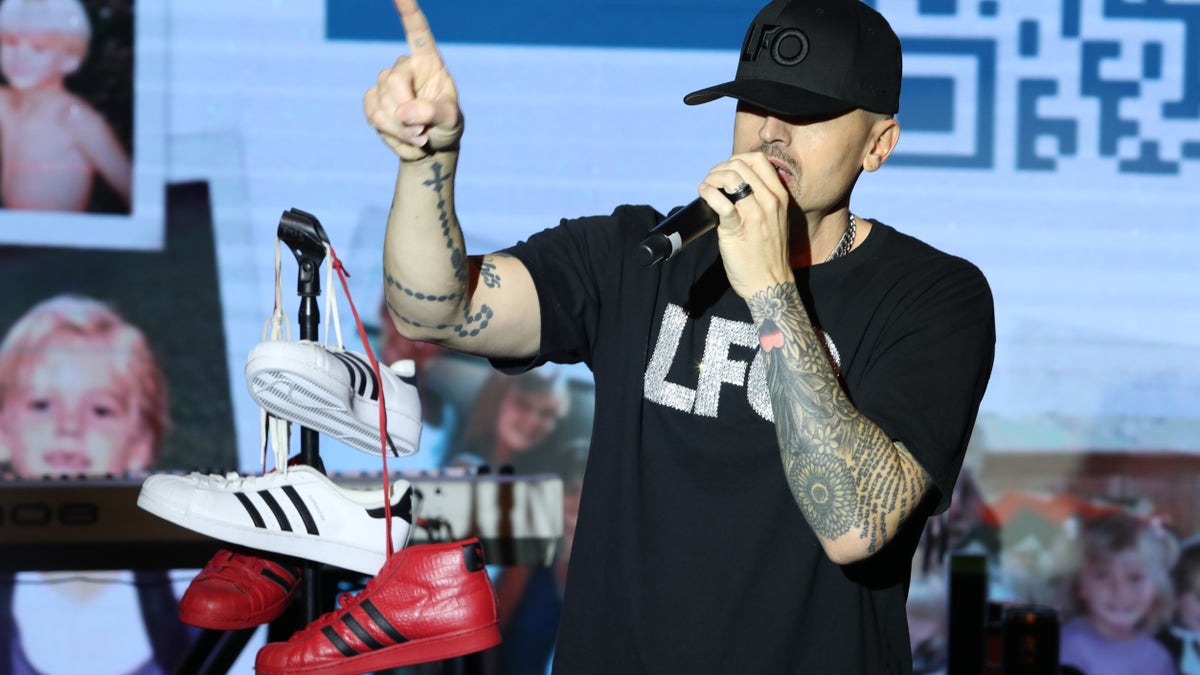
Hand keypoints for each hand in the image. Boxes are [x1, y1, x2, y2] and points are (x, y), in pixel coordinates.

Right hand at [364, 0, 463, 159]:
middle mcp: (404, 66)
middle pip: (393, 83)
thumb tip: (404, 112)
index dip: (408, 11)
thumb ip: (433, 113)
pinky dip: (390, 134)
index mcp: (428, 61)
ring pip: (380, 104)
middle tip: (423, 134)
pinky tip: (405, 139)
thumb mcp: (450, 120)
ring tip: (419, 138)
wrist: (431, 146)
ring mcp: (384, 83)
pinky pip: (372, 116)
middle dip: (406, 115)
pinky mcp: (372, 100)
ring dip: (400, 130)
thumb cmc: (446, 126)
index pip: (416, 31)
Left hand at [699, 152, 791, 297]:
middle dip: (720, 167)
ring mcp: (755, 215)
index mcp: (780, 196)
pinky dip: (708, 193)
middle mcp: (770, 202)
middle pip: (741, 165)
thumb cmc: (768, 254)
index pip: (759, 160)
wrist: (770, 284)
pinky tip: (703, 194)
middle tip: (711, 180)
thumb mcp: (775, 220)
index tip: (725, 170)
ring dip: (712, 177)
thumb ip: (762, 201)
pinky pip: (721, 202)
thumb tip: (736, 186)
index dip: (737, 159)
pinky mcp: (737, 229)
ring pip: (731, 177)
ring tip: (706, 186)